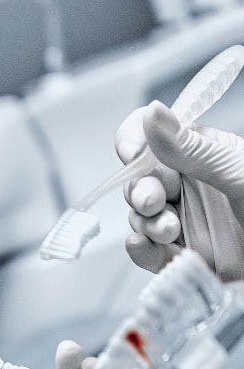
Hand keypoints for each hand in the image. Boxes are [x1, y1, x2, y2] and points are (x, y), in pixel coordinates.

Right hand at [116, 101, 243, 279]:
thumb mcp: (240, 173)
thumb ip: (193, 150)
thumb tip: (152, 112)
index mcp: (203, 154)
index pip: (153, 136)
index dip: (135, 141)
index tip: (134, 154)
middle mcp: (189, 186)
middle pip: (139, 179)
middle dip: (140, 190)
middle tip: (153, 201)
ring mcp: (183, 221)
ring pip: (140, 216)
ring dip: (147, 222)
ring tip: (169, 230)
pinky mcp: (181, 256)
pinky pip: (147, 251)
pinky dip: (140, 249)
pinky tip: (144, 244)